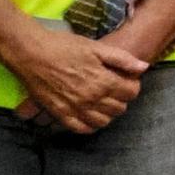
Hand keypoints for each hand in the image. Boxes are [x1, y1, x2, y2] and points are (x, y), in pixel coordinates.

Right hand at [7, 28, 146, 132]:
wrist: (31, 52)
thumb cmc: (64, 46)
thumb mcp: (96, 47)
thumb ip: (122, 59)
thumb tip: (144, 67)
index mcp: (103, 81)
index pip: (131, 93)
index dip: (132, 85)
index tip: (126, 79)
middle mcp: (92, 99)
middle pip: (119, 109)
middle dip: (121, 99)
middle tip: (114, 89)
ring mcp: (75, 109)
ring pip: (102, 121)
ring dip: (107, 113)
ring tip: (103, 101)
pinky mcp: (59, 114)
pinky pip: (81, 128)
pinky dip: (89, 125)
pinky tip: (89, 114)